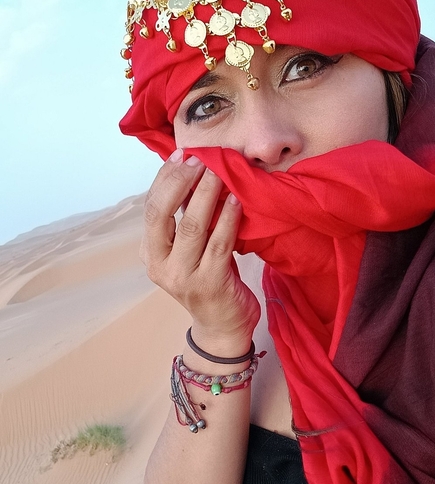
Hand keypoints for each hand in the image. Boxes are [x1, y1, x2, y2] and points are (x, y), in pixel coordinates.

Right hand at [140, 150, 260, 351]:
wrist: (222, 327)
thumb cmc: (208, 280)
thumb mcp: (188, 250)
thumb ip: (186, 220)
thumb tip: (194, 173)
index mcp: (150, 253)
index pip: (151, 207)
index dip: (165, 178)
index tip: (182, 155)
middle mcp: (159, 265)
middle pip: (161, 214)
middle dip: (180, 182)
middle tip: (200, 160)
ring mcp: (182, 277)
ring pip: (192, 226)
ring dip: (206, 194)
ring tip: (219, 171)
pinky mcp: (209, 284)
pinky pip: (219, 243)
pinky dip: (228, 218)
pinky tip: (236, 200)